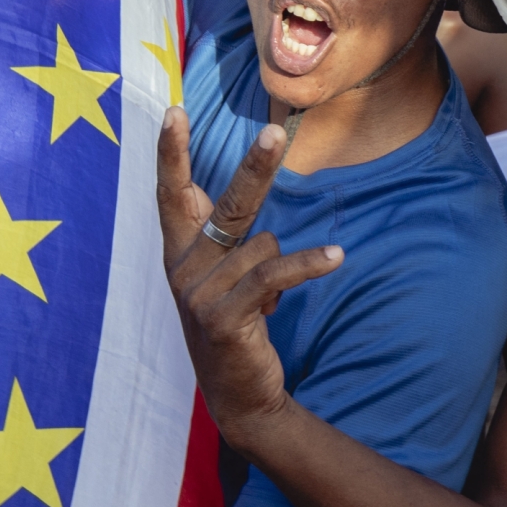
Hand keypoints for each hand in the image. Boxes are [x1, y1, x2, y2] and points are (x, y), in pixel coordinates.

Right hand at [157, 107, 342, 447]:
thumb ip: (227, 239)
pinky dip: (308, 264)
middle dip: (255, 166)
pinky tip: (335, 257)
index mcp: (179, 252)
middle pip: (228, 205)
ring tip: (268, 300)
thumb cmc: (233, 323)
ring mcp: (200, 294)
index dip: (171, 153)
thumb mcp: (223, 278)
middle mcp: (183, 268)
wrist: (237, 395)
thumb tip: (256, 208)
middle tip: (277, 129)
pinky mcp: (224, 317)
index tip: (173, 111)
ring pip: (264, 245)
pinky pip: (275, 273)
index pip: (172, 193)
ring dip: (282, 268)